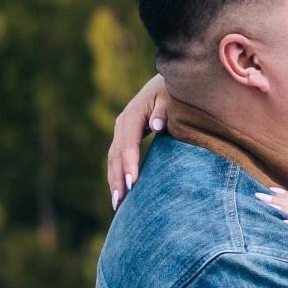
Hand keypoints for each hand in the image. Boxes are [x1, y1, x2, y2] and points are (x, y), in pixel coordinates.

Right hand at [108, 73, 169, 210]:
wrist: (167, 83)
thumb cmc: (174, 92)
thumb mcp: (171, 98)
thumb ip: (164, 111)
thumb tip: (157, 126)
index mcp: (133, 114)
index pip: (129, 143)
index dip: (129, 163)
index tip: (132, 183)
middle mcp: (123, 123)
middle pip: (116, 154)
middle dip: (117, 178)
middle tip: (120, 202)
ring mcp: (122, 130)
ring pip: (113, 158)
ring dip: (114, 180)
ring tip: (117, 204)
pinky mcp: (124, 137)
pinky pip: (117, 158)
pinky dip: (117, 175)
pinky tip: (121, 193)